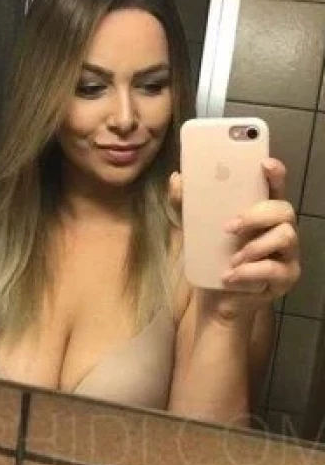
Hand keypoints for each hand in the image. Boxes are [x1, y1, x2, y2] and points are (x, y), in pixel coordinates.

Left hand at [169, 157, 300, 321]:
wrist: (215, 300)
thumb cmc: (212, 258)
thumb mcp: (193, 228)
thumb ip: (184, 203)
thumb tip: (177, 178)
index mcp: (261, 211)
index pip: (274, 186)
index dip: (275, 173)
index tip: (264, 164)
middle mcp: (279, 228)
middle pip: (284, 208)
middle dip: (257, 215)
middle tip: (229, 226)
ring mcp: (287, 253)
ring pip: (286, 236)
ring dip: (255, 246)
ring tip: (233, 259)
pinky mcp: (286, 277)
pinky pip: (276, 269)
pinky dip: (250, 272)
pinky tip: (231, 276)